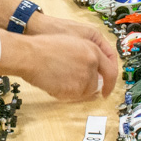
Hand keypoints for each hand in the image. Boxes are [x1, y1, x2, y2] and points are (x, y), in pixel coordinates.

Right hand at [0, 30, 116, 100]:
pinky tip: (56, 85)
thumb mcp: (71, 42)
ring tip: (61, 82)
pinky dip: (68, 94)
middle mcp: (91, 63)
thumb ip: (86, 55)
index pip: (110, 68)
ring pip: (87, 92)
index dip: (110, 80)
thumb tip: (92, 71)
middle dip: (92, 87)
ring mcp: (83, 77)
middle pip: (98, 83)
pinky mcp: (74, 89)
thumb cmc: (44, 46)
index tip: (106, 87)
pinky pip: (75, 97)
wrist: (30, 55)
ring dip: (78, 90)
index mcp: (93, 49)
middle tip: (83, 89)